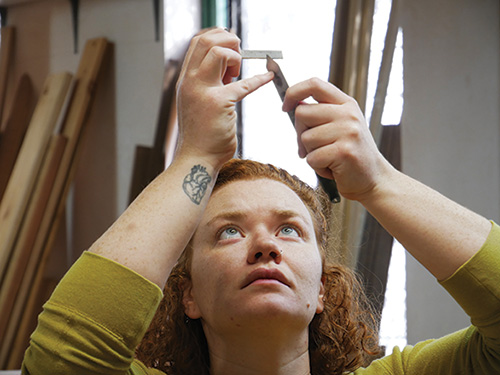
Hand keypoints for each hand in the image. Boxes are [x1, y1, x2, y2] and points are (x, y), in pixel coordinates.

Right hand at [176, 28, 273, 168]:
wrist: (196, 159)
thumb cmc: (200, 135)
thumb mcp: (197, 103)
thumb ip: (208, 84)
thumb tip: (227, 71)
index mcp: (186, 80)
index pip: (197, 43)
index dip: (217, 38)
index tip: (231, 47)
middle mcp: (190, 82)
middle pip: (205, 40)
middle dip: (227, 39)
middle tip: (239, 53)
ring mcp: (202, 91)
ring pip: (218, 52)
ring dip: (235, 56)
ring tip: (239, 72)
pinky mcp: (219, 103)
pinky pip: (243, 84)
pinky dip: (258, 79)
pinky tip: (268, 77)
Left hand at [283, 78, 392, 201]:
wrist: (374, 179)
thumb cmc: (350, 154)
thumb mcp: (340, 126)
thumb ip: (320, 113)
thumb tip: (293, 104)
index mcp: (346, 104)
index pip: (314, 84)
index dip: (293, 92)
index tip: (285, 107)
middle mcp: (349, 114)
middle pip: (302, 113)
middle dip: (301, 133)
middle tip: (315, 147)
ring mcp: (348, 131)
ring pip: (305, 138)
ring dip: (310, 153)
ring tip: (329, 159)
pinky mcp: (344, 152)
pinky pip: (312, 158)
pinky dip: (317, 168)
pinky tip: (333, 168)